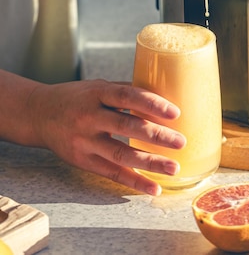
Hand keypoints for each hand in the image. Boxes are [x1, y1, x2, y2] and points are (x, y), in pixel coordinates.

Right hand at [29, 79, 185, 195]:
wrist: (40, 114)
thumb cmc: (77, 97)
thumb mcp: (98, 87)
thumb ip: (125, 92)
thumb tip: (162, 97)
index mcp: (96, 93)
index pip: (127, 96)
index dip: (151, 104)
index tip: (174, 112)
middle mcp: (89, 117)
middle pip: (126, 127)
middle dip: (156, 136)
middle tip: (180, 142)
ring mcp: (84, 141)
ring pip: (120, 154)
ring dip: (150, 163)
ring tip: (174, 168)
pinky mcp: (82, 160)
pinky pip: (111, 173)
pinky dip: (134, 181)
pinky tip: (153, 187)